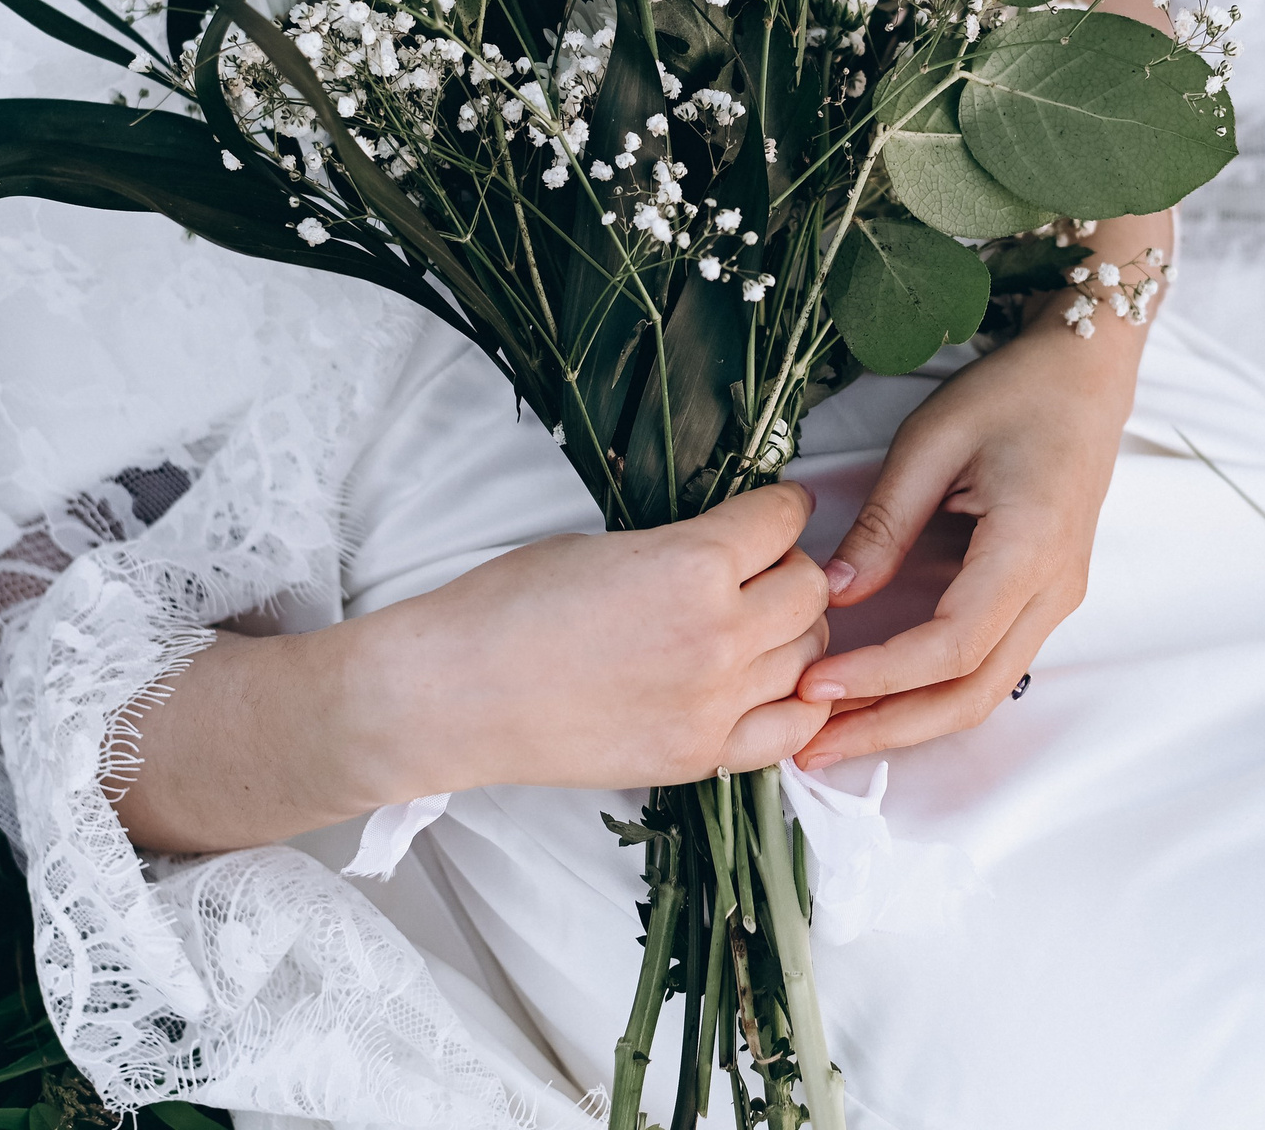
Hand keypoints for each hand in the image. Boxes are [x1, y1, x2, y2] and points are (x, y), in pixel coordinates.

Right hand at [356, 481, 835, 792]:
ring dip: (793, 633)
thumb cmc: (508, 607)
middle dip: (792, 569)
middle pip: (809, 591)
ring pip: (808, 656)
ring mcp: (715, 703)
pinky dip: (795, 703)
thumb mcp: (605, 545)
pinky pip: (788, 730)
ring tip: (761, 625)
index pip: (781, 522)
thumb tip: (728, 551)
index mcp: (692, 564)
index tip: (780, 510)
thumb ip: (682, 550)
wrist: (455, 694)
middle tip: (766, 568)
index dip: (784, 508)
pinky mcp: (700, 756)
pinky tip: (776, 686)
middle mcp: (719, 634)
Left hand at [790, 216, 1162, 769]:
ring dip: (907, 721)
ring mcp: (1054, 600)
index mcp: (1031, 548)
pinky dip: (929, 691)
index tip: (814, 687)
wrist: (1088, 372)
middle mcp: (1054, 590)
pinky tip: (875, 696)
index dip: (881, 677)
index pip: (953, 645)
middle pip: (972, 695)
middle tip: (810, 749)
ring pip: (982, 692)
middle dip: (889, 729)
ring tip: (831, 736)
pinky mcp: (1041, 597)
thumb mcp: (933, 441)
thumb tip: (834, 593)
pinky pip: (987, 665)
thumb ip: (885, 523)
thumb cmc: (1014, 391)